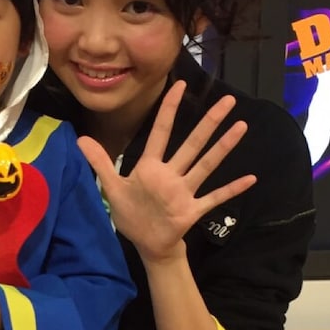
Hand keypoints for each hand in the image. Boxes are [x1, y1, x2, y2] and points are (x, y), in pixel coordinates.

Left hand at [77, 81, 256, 263]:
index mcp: (151, 167)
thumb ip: (100, 162)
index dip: (169, 109)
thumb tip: (79, 138)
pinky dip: (232, 189)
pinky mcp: (193, 210)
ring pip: (206, 165)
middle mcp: (171, 174)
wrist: (147, 244)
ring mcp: (184, 191)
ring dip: (223, 147)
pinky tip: (250, 179)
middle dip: (209, 122)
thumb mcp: (112, 187)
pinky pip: (215, 197)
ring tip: (241, 126)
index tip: (180, 85)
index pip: (161, 131)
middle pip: (192, 143)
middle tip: (228, 100)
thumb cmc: (132, 214)